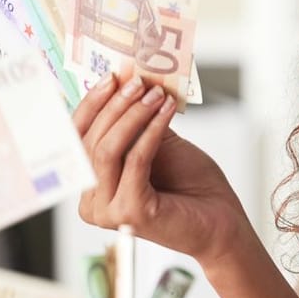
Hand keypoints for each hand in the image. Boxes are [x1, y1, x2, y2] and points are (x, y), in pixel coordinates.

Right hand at [74, 67, 250, 268]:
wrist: (221, 220)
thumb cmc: (189, 184)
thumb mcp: (157, 144)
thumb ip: (136, 121)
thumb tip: (126, 79)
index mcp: (90, 187)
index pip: (76, 140)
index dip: (91, 106)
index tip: (111, 77)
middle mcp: (92, 203)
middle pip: (89, 142)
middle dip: (115, 105)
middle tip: (137, 81)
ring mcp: (108, 211)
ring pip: (107, 150)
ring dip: (133, 115)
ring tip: (156, 94)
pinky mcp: (130, 212)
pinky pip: (135, 160)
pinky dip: (151, 131)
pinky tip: (166, 112)